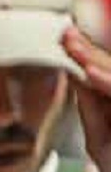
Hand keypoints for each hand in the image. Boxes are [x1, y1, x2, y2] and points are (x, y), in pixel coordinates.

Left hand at [64, 28, 110, 171]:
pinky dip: (107, 83)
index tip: (64, 38)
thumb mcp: (98, 138)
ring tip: (72, 47)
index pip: (103, 72)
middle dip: (88, 50)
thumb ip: (91, 106)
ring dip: (96, 60)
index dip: (85, 53)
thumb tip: (74, 76)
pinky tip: (89, 74)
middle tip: (65, 34)